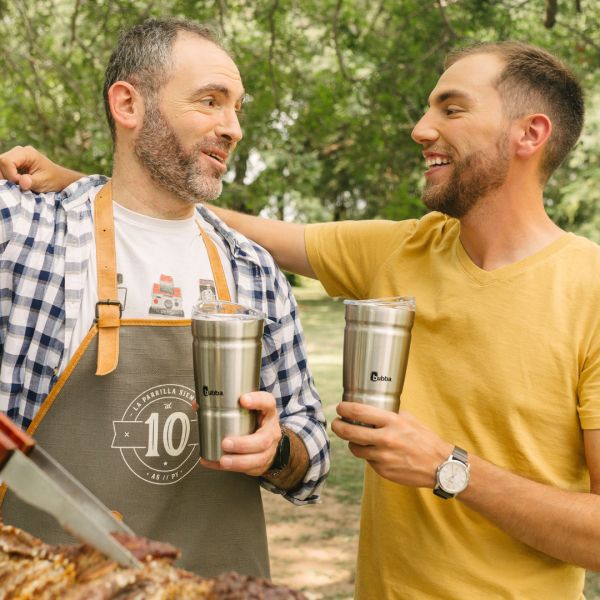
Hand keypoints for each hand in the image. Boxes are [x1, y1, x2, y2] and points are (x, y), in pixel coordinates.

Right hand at [0, 145, 81, 191]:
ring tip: (17, 184)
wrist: (59, 179)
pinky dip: (6, 177)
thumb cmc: (53, 180)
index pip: (6, 161)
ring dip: (5, 177)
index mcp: (27, 153)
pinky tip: (15, 183)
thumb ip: (32, 182)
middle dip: (5, 176)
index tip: (20, 183)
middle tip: (18, 185)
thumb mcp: (44, 182)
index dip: (9, 174)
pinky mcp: (13, 163)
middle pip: (0, 162)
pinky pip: (2, 169)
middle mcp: (19, 151)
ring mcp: (15, 156)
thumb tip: (22, 181)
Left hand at [199, 391, 281, 476]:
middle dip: (243, 443)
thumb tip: (197, 404)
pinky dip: (228, 468)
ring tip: (223, 460)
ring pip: (257, 458)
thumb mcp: (248, 409)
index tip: (243, 400)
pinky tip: (215, 463)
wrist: (268, 441)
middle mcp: (271, 431)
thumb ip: (224, 405)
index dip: (257, 401)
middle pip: (263, 439)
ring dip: (238, 461)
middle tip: (226, 442)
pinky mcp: (261, 464)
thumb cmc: (255, 422)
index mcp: (267, 413)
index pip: (267, 403)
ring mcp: (268, 450)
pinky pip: (246, 469)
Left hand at [331, 402, 452, 487]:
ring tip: (358, 439)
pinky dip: (369, 455)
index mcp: (392, 422)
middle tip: (336, 423)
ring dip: (353, 443)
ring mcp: (383, 457)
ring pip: (355, 448)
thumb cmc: (425, 440)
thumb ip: (389, 415)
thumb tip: (371, 411)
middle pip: (349, 432)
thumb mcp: (409, 420)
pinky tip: (378, 452)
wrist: (441, 466)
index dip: (344, 409)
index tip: (340, 407)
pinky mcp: (383, 471)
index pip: (358, 412)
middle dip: (338, 426)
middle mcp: (385, 439)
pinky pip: (367, 461)